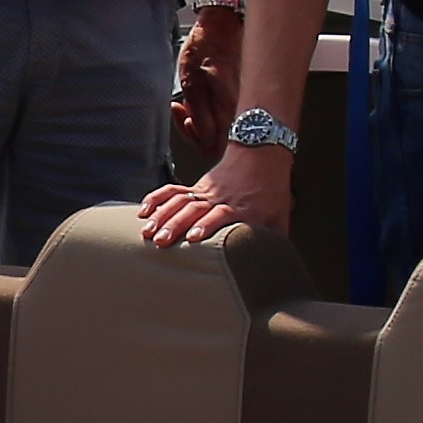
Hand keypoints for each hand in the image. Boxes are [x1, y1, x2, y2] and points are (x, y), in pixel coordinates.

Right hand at [137, 142, 291, 249]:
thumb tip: (275, 268)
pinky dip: (157, 198)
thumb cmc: (272, 190)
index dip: (206, 226)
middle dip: (176, 225)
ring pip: (180, 202)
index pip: (221, 216)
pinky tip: (143, 210)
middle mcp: (221, 200)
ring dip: (162, 216)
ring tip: (147, 231)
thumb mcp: (280, 216)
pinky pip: (173, 190)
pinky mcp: (197, 187)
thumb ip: (275, 241)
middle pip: (195, 211)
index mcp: (242, 208)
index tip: (192, 238)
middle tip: (161, 241)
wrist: (262, 153)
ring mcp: (206, 192)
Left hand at [167, 3, 239, 172]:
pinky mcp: (236, 98)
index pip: (216, 148)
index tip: (186, 120)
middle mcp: (240, 110)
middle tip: (183, 112)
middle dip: (195, 132)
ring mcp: (239, 104)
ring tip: (186, 102)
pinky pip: (221, 116)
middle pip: (217, 142)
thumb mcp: (190, 79)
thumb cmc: (205, 46)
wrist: (221, 24)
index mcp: (229, 108)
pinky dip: (205, 110)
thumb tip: (204, 138)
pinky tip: (196, 97)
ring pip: (218, 130)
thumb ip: (198, 113)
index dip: (196, 140)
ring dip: (199, 120)